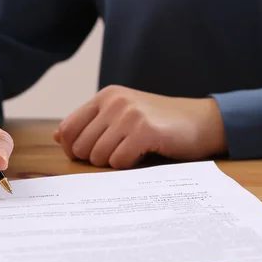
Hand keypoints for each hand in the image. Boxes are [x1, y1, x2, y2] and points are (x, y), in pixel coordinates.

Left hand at [53, 85, 225, 168]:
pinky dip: (128, 166)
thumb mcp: (123, 115)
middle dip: (95, 158)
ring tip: (133, 152)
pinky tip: (143, 154)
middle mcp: (114, 101)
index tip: (88, 156)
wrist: (203, 121)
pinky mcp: (144, 130)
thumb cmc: (161, 122)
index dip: (72, 149)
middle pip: (80, 146)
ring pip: (98, 156)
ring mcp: (129, 114)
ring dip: (114, 162)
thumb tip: (58, 136)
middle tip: (118, 154)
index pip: (67, 129)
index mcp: (106, 96)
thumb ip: (91, 124)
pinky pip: (118, 161)